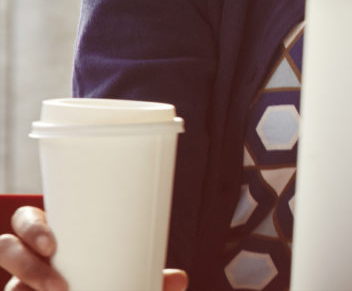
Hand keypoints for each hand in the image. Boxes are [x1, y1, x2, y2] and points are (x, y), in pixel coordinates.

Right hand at [0, 207, 187, 290]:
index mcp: (50, 237)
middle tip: (59, 284)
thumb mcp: (125, 274)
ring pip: (8, 284)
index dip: (32, 228)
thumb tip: (179, 278)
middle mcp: (28, 260)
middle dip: (25, 264)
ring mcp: (19, 283)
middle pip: (6, 249)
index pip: (26, 221)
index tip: (52, 244)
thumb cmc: (105, 279)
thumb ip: (150, 278)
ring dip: (27, 281)